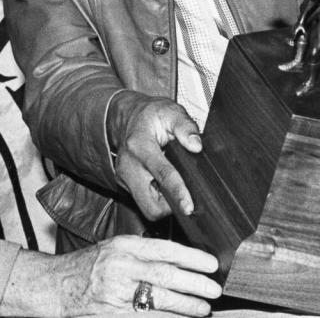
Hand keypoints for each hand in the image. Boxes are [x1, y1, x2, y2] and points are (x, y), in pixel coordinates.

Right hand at [46, 235, 220, 316]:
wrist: (56, 285)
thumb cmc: (88, 265)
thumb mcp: (114, 247)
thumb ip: (142, 251)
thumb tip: (179, 258)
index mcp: (123, 246)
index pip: (163, 249)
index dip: (190, 257)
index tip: (210, 264)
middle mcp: (121, 267)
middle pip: (165, 275)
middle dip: (194, 283)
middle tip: (214, 288)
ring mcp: (117, 293)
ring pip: (159, 299)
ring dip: (186, 305)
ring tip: (204, 308)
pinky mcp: (114, 314)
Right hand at [107, 92, 200, 219]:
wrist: (126, 116)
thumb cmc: (151, 115)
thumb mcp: (170, 111)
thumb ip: (185, 125)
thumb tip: (196, 145)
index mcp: (140, 145)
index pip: (162, 174)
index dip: (178, 192)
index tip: (189, 207)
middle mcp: (128, 165)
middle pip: (150, 206)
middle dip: (170, 207)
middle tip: (185, 193)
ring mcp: (123, 177)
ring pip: (147, 208)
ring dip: (164, 203)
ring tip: (172, 184)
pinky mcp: (123, 184)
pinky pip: (143, 201)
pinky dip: (156, 197)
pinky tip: (162, 182)